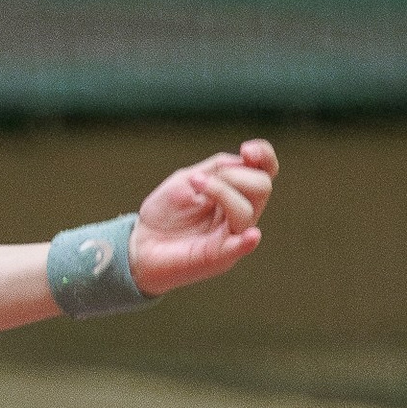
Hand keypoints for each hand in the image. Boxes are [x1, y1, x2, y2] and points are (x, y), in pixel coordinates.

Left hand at [128, 139, 278, 295]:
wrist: (140, 243)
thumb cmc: (166, 212)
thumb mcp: (188, 180)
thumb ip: (217, 168)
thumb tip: (244, 161)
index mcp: (236, 192)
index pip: (266, 172)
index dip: (265, 156)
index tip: (247, 150)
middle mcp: (240, 214)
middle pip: (262, 187)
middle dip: (233, 175)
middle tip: (200, 179)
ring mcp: (232, 236)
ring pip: (247, 211)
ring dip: (220, 191)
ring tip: (194, 184)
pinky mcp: (219, 257)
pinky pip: (238, 248)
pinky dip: (246, 242)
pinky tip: (251, 235)